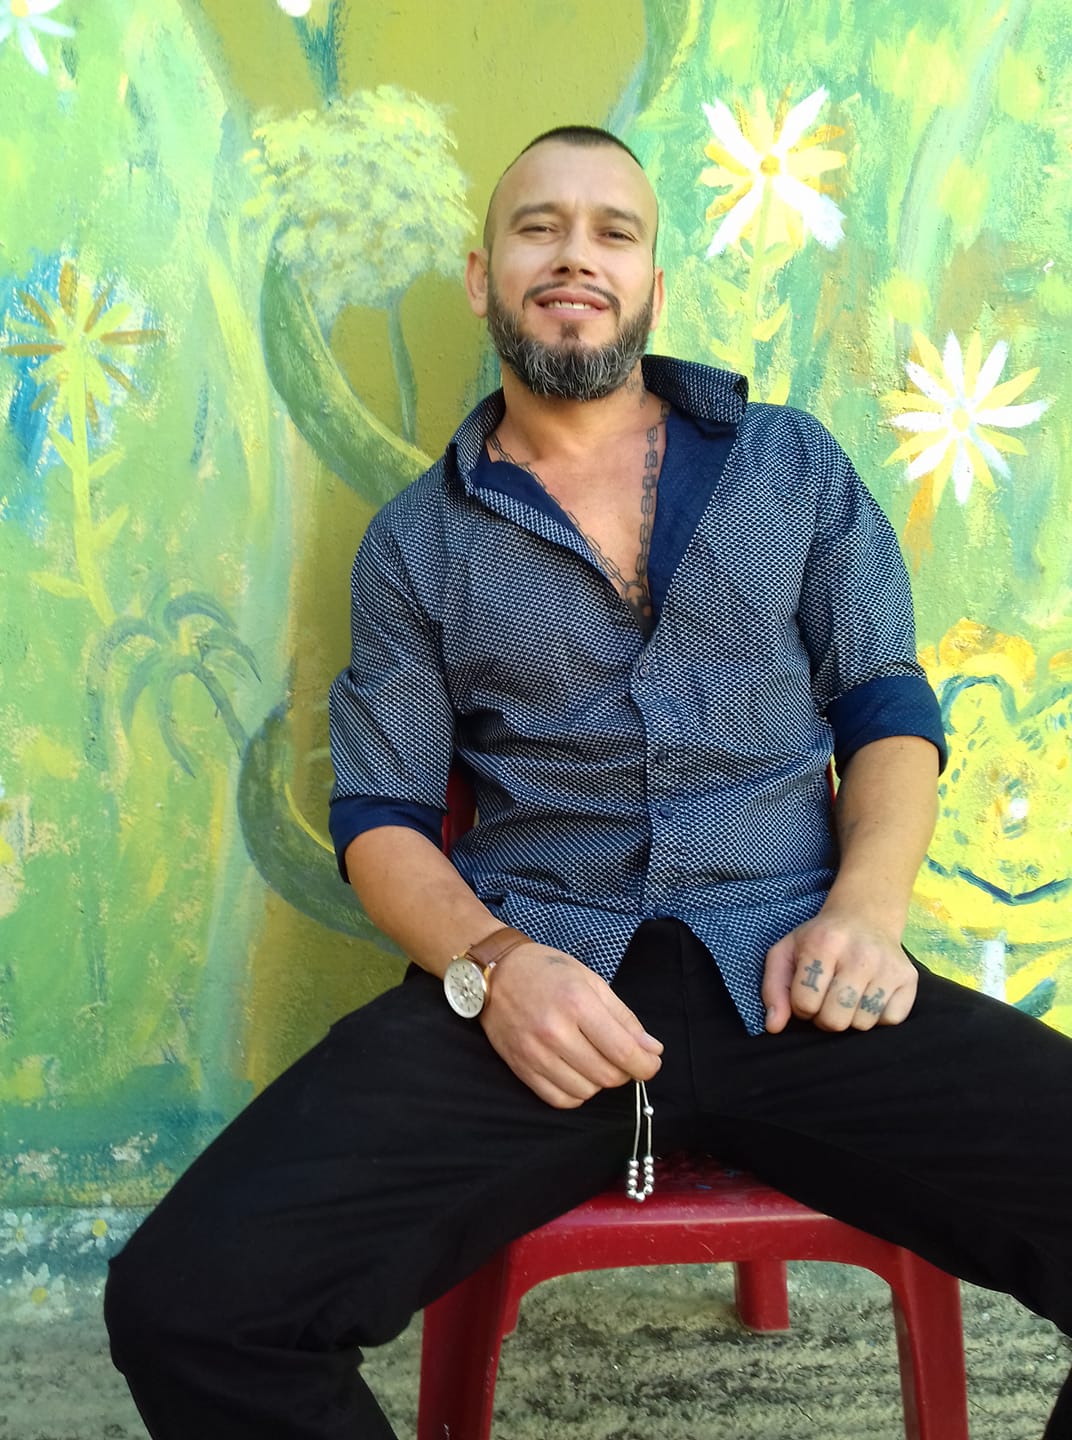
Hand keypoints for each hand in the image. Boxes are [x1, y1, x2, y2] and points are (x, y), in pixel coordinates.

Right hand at [479, 944, 662, 1108]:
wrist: (495, 973)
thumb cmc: (547, 971)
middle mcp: (555, 1031)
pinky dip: (576, 1093)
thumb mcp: (591, 981)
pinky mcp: (521, 1068)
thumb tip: (652, 1050)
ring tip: (595, 1060)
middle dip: (624, 1072)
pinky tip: (576, 1073)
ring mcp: (535, 1053)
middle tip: (622, 1057)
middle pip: (607, 1076)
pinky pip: (559, 1099)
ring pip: (585, 1091)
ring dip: (599, 1082)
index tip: (650, 1063)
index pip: (623, 1052)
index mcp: (577, 1004)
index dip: (646, 1066)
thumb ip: (624, 1017)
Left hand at [762, 905, 917, 1033]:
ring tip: (847, 996)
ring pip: (862, 1025)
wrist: (865, 917)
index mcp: (823, 944)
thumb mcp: (785, 952)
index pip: (805, 1003)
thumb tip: (773, 1027)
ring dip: (850, 1018)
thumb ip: (773, 989)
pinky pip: (890, 1021)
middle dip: (824, 1017)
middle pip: (835, 1020)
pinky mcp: (909, 979)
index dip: (801, 1006)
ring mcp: (888, 967)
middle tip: (827, 999)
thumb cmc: (820, 939)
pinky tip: (868, 996)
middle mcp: (859, 955)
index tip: (806, 992)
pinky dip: (876, 1016)